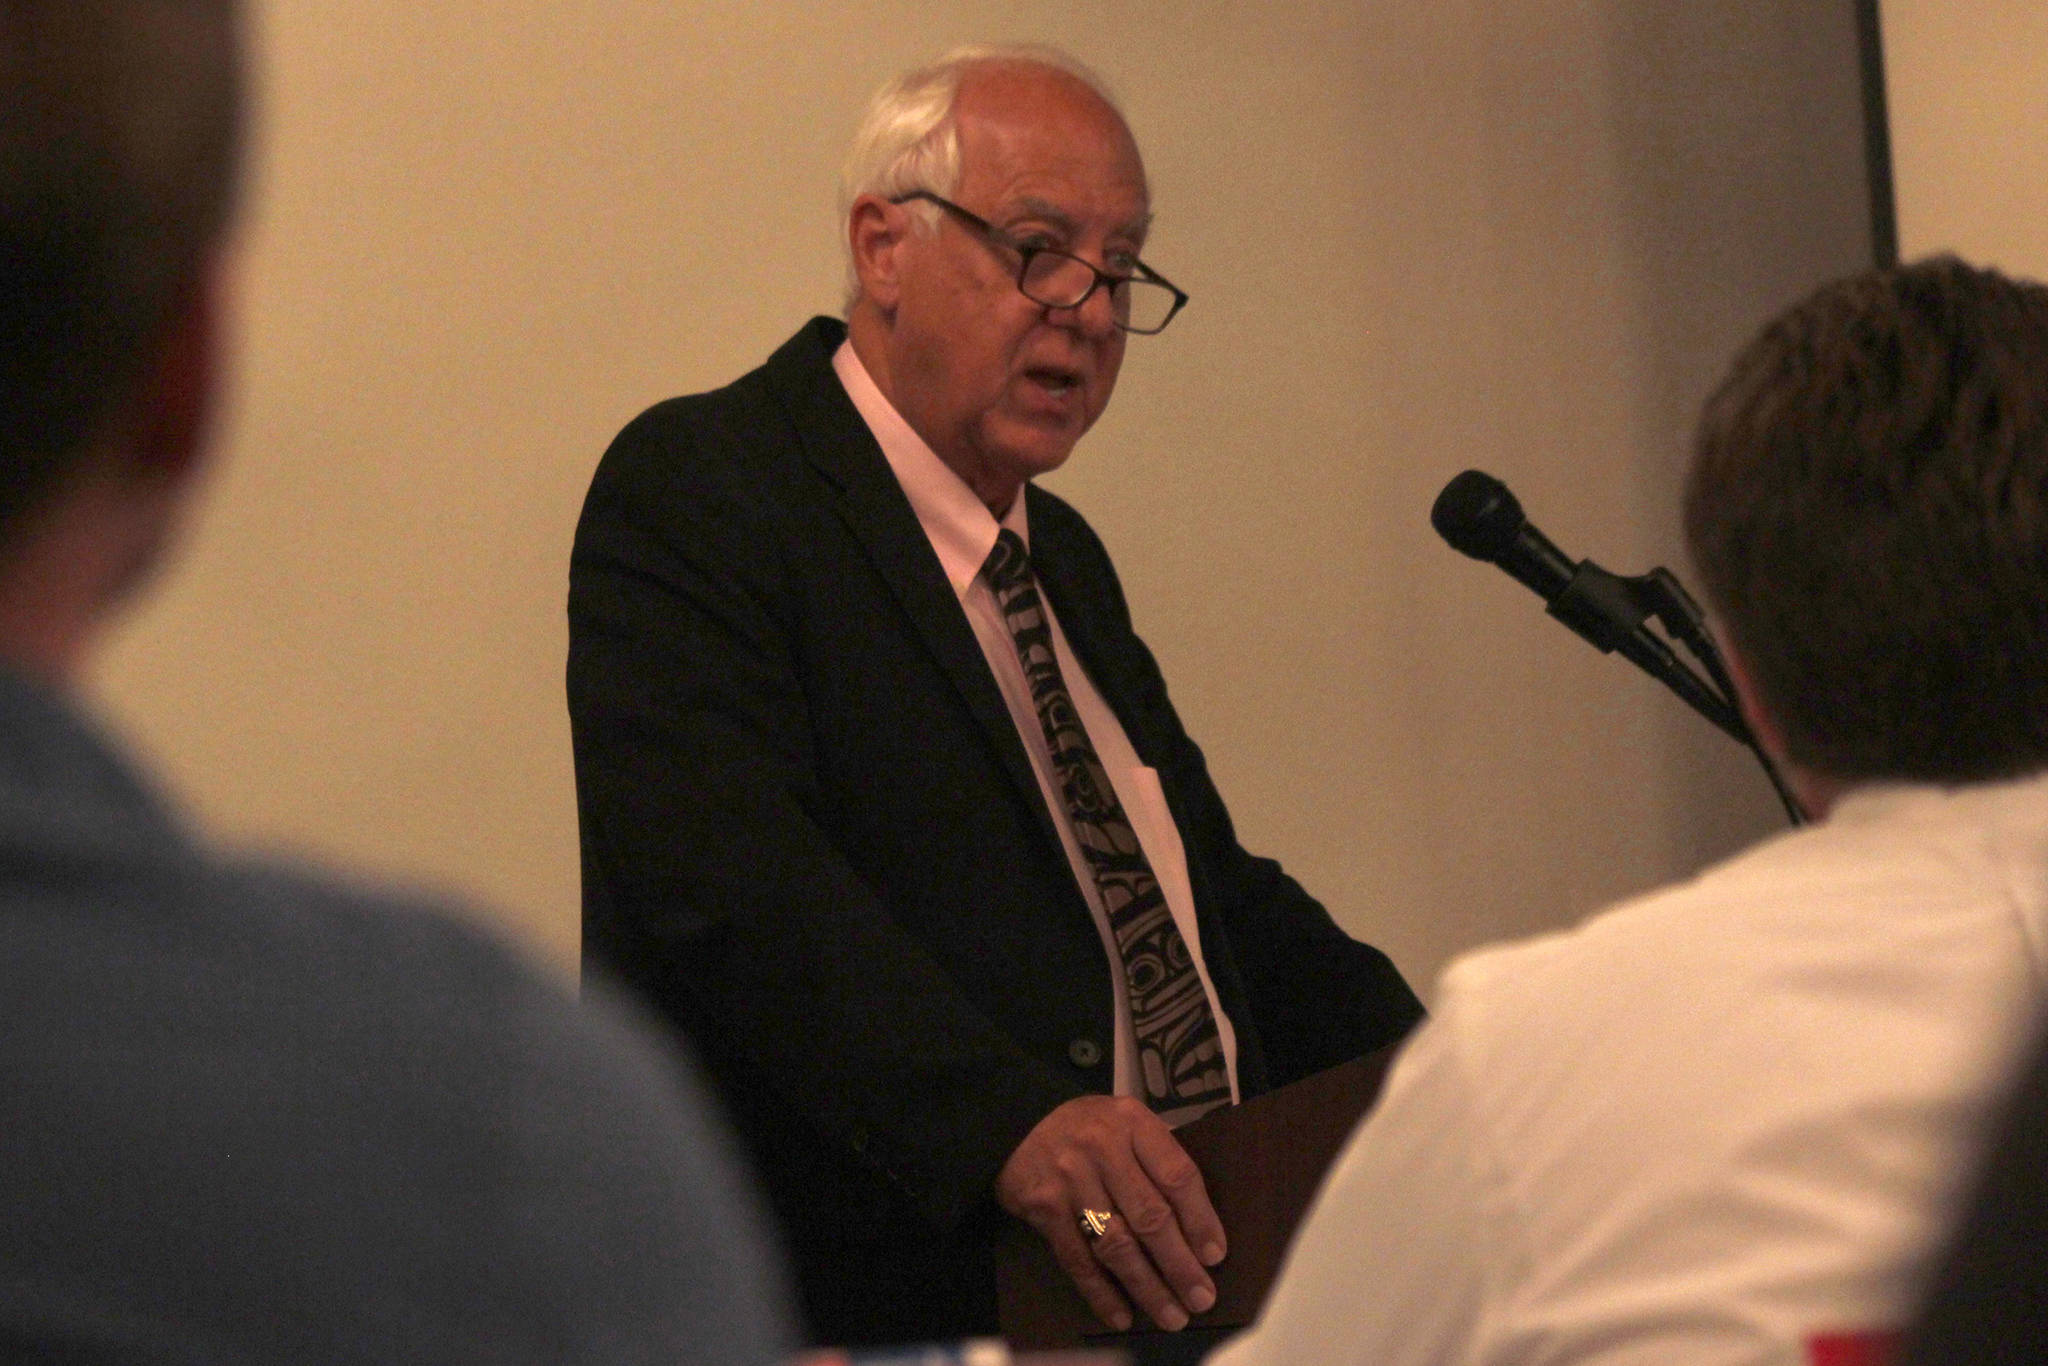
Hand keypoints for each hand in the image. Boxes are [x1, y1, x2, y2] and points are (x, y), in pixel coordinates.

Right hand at [994, 1095, 1226, 1332]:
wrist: (1019, 1122)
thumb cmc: (1089, 1128)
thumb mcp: (1128, 1123)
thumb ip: (1159, 1159)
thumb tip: (1200, 1226)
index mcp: (1133, 1123)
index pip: (1176, 1175)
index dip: (1200, 1220)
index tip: (1215, 1256)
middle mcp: (1103, 1148)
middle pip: (1149, 1216)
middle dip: (1179, 1264)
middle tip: (1201, 1298)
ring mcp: (1070, 1179)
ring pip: (1116, 1243)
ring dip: (1146, 1286)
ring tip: (1171, 1316)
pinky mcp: (1044, 1207)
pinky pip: (1078, 1258)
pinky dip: (1101, 1292)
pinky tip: (1122, 1315)